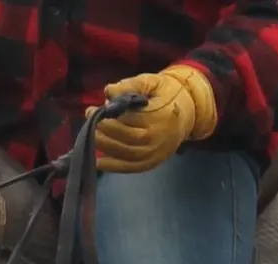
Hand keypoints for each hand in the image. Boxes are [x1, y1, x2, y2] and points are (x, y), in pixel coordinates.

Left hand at [90, 65, 218, 172]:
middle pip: (127, 138)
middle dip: (104, 130)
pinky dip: (114, 167)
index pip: (130, 119)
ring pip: (127, 154)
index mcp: (160, 116)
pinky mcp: (153, 163)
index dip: (110, 116)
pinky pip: (131, 167)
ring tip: (90, 136)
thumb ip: (130, 85)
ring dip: (106, 147)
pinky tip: (97, 161)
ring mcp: (156, 153)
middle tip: (90, 120)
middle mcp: (158, 138)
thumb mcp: (150, 82)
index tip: (93, 109)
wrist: (187, 112)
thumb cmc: (165, 94)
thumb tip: (108, 91)